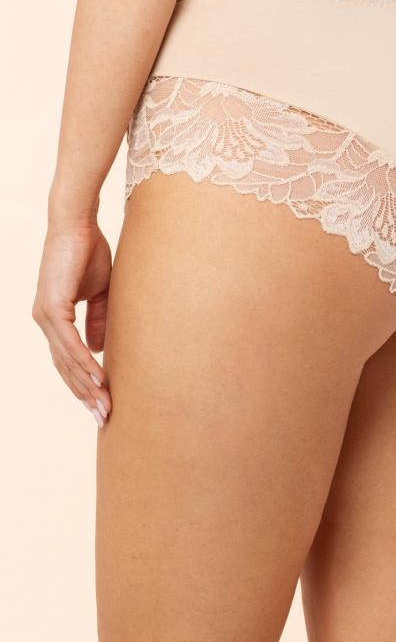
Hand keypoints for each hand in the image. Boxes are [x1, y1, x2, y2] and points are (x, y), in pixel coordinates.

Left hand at [32, 218, 112, 426]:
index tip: (102, 403)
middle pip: (65, 368)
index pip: (67, 360)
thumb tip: (99, 349)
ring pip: (66, 361)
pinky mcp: (53, 307)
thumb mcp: (100, 293)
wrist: (77, 224)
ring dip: (87, 386)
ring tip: (105, 406)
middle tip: (104, 417)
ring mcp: (45, 315)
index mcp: (54, 319)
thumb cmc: (89, 253)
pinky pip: (69, 344)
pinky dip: (84, 363)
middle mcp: (45, 321)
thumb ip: (98, 321)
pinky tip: (99, 379)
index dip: (84, 383)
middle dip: (86, 395)